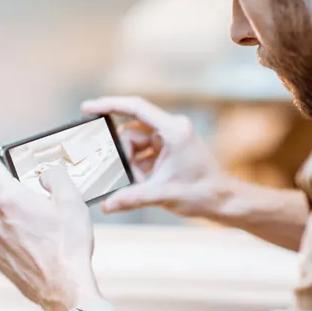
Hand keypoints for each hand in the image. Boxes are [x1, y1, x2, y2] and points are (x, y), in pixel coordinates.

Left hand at [0, 154, 101, 310]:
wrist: (65, 288)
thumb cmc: (68, 244)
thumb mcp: (72, 200)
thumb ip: (56, 176)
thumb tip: (46, 174)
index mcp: (9, 199)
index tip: (7, 164)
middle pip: (2, 198)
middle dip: (21, 200)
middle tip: (46, 211)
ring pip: (4, 221)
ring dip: (20, 223)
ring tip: (45, 235)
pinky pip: (5, 242)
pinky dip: (19, 242)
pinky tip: (39, 251)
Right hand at [82, 96, 229, 217]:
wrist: (224, 202)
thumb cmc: (203, 193)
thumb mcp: (163, 195)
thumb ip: (132, 198)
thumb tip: (106, 205)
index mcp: (173, 130)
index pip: (135, 107)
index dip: (109, 105)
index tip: (87, 108)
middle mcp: (171, 129)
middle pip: (131, 133)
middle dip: (123, 155)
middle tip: (119, 175)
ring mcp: (170, 140)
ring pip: (136, 145)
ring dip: (131, 165)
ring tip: (138, 184)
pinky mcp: (169, 151)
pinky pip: (143, 154)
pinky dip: (137, 169)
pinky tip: (140, 184)